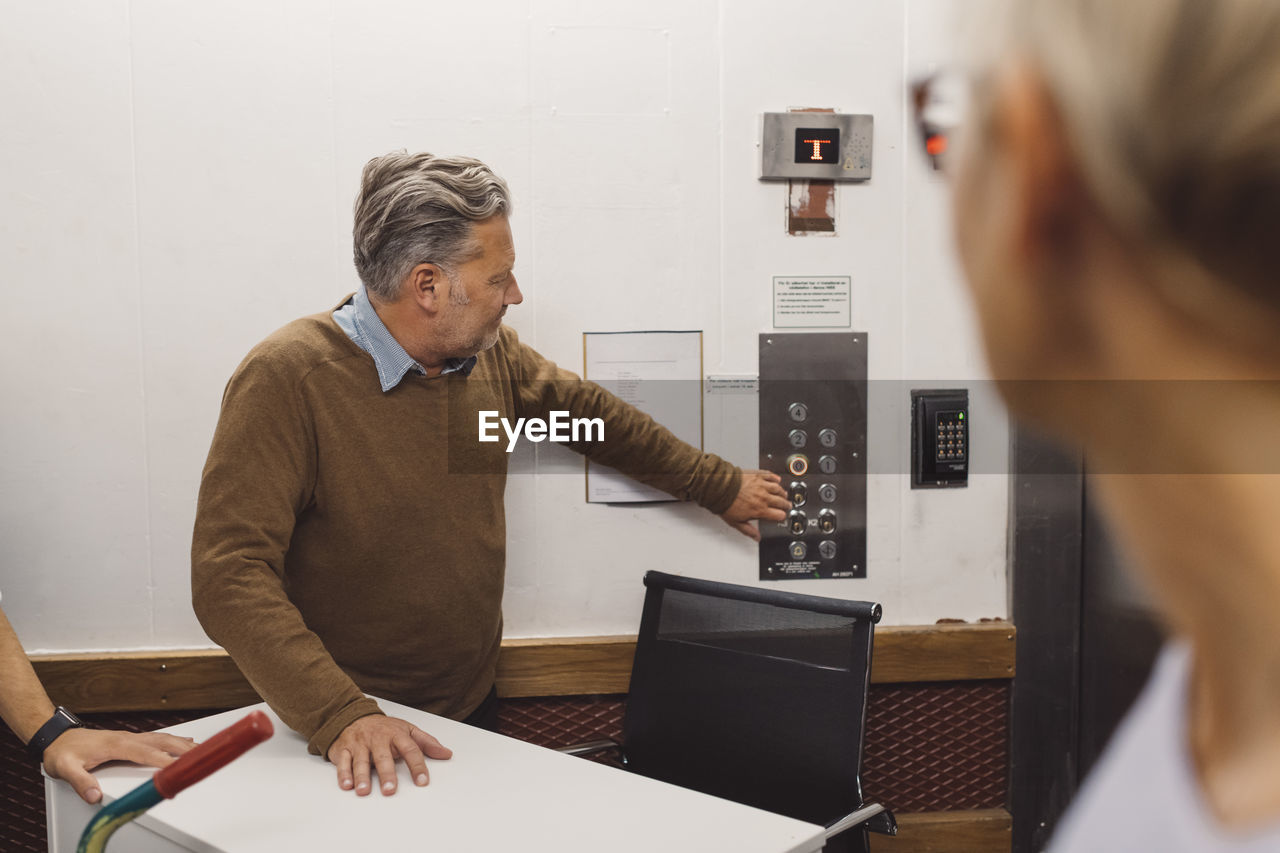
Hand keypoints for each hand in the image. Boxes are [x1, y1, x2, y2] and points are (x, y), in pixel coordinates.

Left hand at [42, 728, 195, 803]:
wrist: (56, 737)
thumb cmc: (62, 752)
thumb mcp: (66, 769)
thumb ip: (80, 782)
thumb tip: (95, 796)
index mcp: (117, 745)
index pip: (147, 753)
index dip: (164, 760)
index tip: (179, 767)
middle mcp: (127, 738)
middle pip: (161, 741)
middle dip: (182, 749)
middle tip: (200, 756)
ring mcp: (129, 737)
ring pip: (162, 738)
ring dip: (181, 743)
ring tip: (199, 750)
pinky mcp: (128, 739)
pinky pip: (156, 738)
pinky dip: (173, 740)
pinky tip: (181, 742)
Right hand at [327, 715, 451, 795]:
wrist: (354, 715)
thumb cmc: (384, 728)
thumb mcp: (407, 730)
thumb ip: (427, 743)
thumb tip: (446, 753)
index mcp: (396, 734)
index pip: (410, 750)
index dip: (417, 766)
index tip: (422, 781)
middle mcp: (378, 739)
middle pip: (383, 757)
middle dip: (386, 774)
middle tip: (390, 790)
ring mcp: (360, 744)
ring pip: (361, 760)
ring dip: (362, 776)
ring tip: (364, 790)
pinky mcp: (343, 748)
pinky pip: (343, 761)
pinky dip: (343, 773)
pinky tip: (347, 785)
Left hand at [720, 469, 790, 540]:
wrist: (719, 487)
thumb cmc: (725, 503)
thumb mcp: (736, 522)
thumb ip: (748, 530)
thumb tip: (756, 538)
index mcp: (760, 510)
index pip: (779, 515)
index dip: (782, 516)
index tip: (782, 516)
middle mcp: (763, 497)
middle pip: (781, 501)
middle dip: (786, 505)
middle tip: (787, 505)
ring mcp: (761, 485)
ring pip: (778, 488)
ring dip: (782, 492)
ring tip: (783, 493)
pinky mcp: (757, 475)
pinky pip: (771, 476)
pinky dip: (775, 478)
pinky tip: (777, 479)